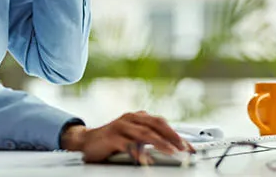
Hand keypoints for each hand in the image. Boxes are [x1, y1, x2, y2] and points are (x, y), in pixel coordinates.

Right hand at [60, 111, 193, 163]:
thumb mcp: (133, 137)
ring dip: (160, 143)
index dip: (177, 134)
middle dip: (172, 136)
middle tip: (184, 148)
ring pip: (145, 133)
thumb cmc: (112, 140)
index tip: (189, 147)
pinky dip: (138, 152)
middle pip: (156, 124)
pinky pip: (127, 144)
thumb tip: (171, 148)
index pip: (161, 123)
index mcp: (138, 117)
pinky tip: (146, 159)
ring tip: (172, 152)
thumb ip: (148, 139)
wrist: (85, 141)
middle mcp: (130, 118)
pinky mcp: (111, 137)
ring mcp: (121, 126)